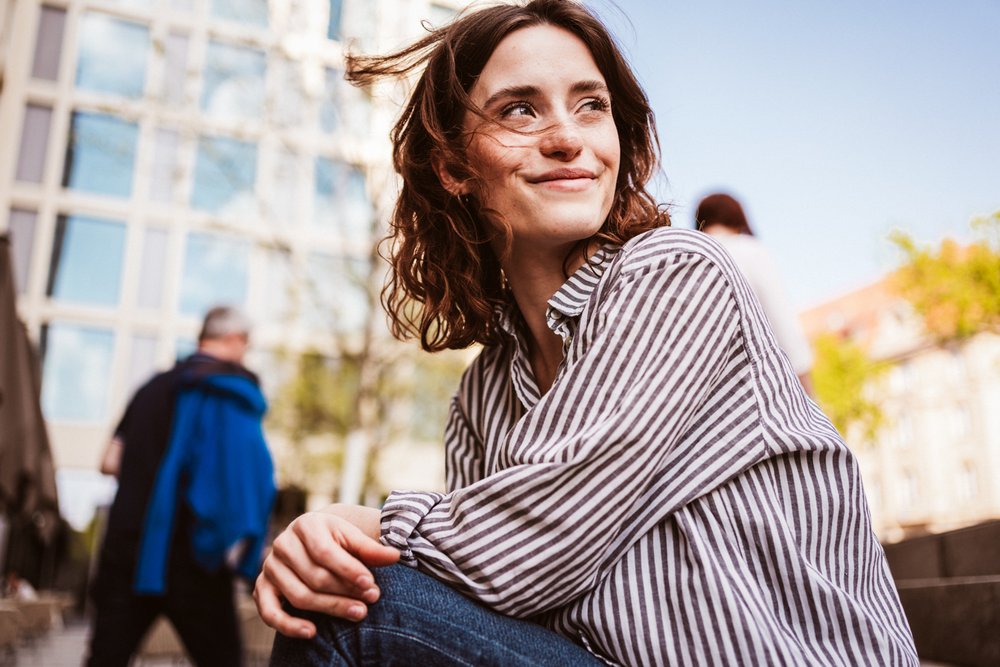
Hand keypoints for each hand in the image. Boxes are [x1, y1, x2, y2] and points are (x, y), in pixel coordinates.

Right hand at [254, 504, 400, 636]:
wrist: (310, 539)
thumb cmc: (336, 540)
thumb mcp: (352, 538)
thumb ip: (371, 549)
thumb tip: (396, 556)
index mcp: (306, 525)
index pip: (325, 552)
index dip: (349, 570)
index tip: (370, 584)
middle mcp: (283, 544)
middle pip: (314, 576)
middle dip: (345, 592)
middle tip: (370, 601)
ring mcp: (271, 567)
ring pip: (298, 596)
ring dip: (330, 608)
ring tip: (358, 613)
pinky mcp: (263, 587)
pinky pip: (269, 612)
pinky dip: (288, 625)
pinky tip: (312, 632)